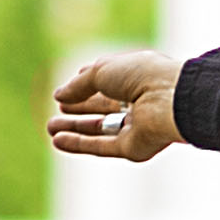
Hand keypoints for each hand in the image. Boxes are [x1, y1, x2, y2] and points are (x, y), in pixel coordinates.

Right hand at [48, 48, 182, 163]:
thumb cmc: (142, 76)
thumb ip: (78, 85)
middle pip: (104, 110)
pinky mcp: (134, 148)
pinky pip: (102, 146)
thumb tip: (58, 96)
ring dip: (75, 130)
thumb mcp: (101, 71)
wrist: (170, 100)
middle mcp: (140, 103)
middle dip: (79, 111)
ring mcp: (138, 128)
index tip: (64, 93)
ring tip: (50, 128)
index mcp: (139, 78)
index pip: (108, 84)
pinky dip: (80, 144)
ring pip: (101, 131)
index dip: (86, 88)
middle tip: (56, 112)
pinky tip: (57, 141)